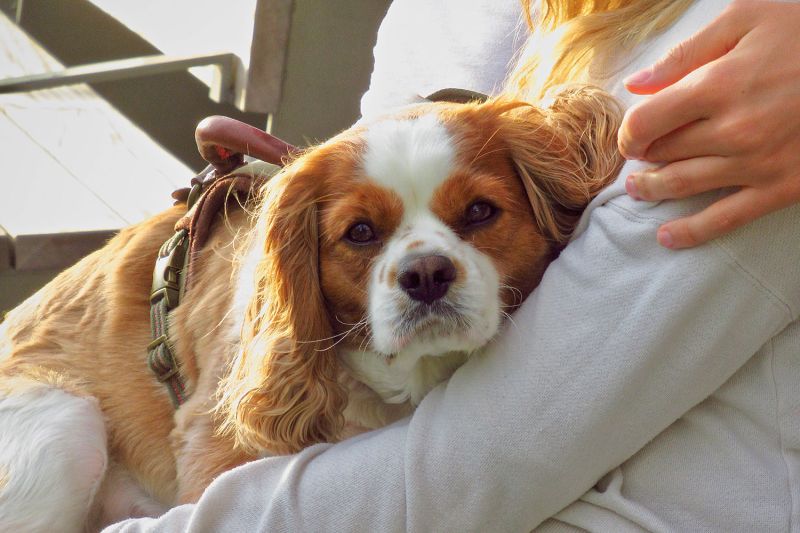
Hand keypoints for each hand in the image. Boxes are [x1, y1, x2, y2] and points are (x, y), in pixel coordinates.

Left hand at [617, 0, 799, 248]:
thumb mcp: (748, 18)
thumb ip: (686, 54)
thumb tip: (637, 84)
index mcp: (718, 86)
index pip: (646, 123)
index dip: (628, 132)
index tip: (631, 133)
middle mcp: (731, 131)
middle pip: (663, 154)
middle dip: (643, 157)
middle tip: (637, 157)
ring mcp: (756, 164)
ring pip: (683, 186)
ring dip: (653, 189)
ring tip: (639, 188)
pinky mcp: (782, 187)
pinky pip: (726, 218)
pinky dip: (691, 231)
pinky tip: (667, 237)